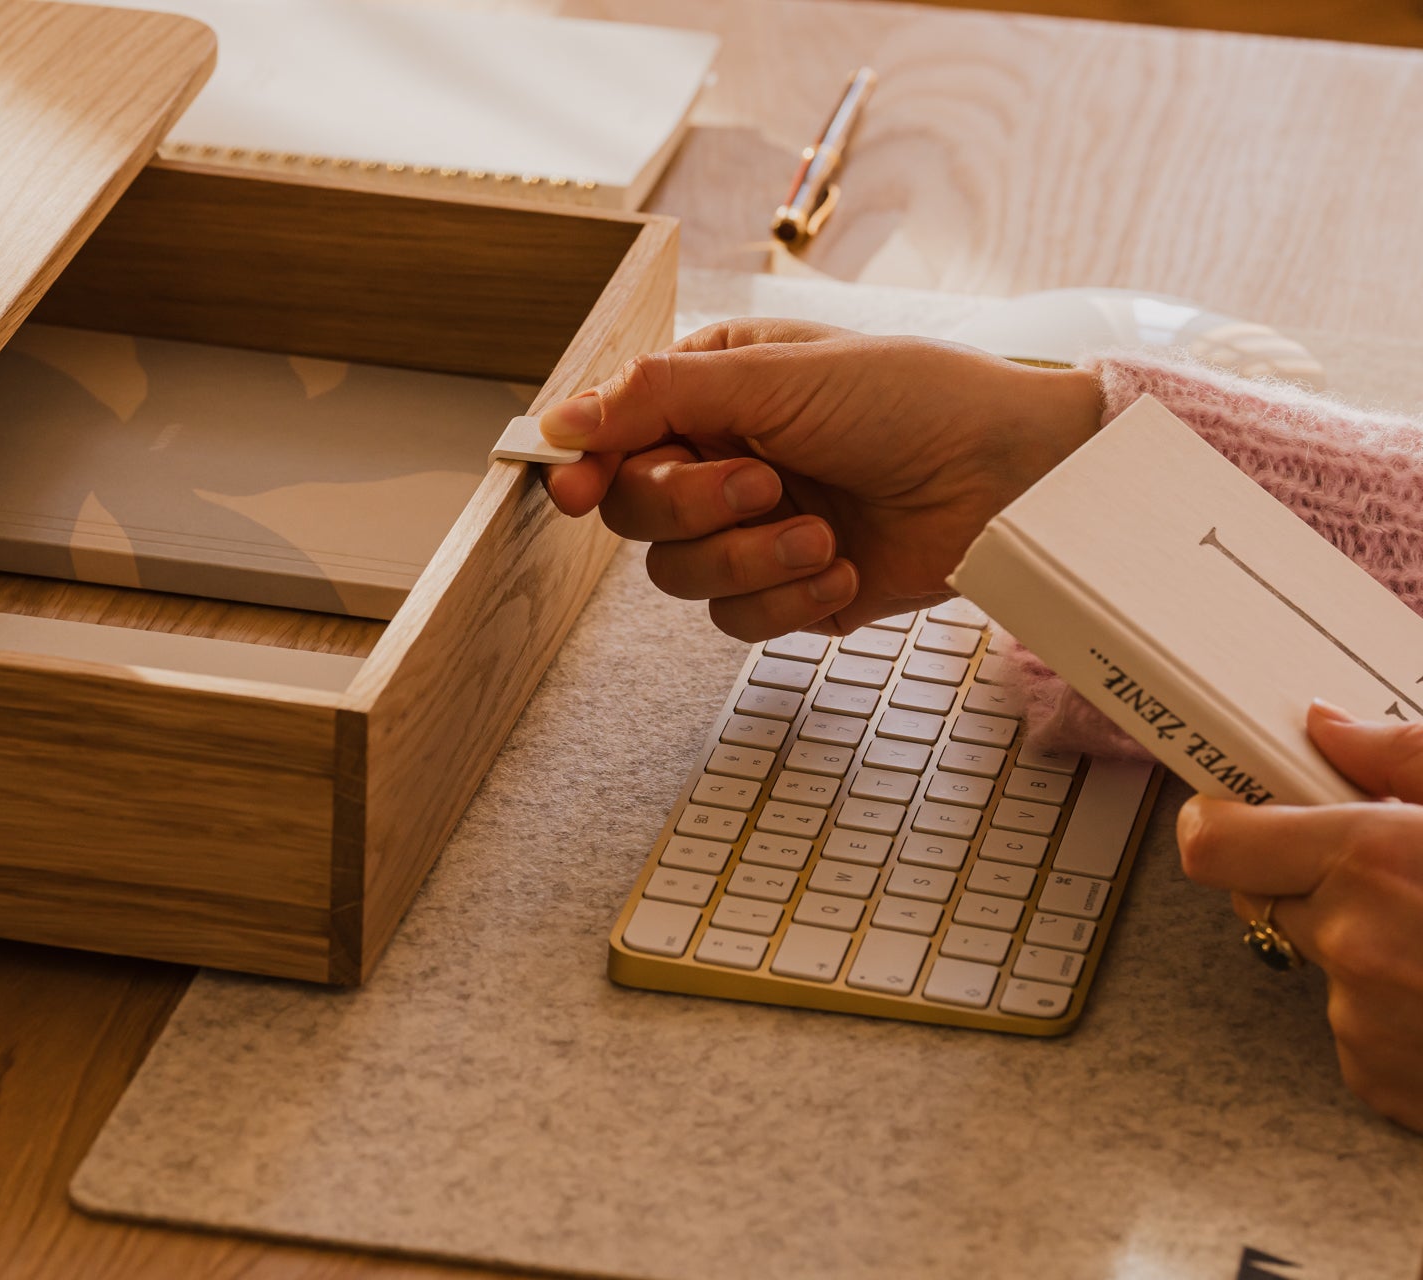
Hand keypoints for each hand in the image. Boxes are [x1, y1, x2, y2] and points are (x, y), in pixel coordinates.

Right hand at [538, 320, 1100, 637]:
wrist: (1009, 477)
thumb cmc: (911, 400)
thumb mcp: (777, 376)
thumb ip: (659, 395)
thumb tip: (562, 421)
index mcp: (710, 393)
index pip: (613, 437)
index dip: (586, 466)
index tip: (572, 488)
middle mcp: (720, 460)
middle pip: (634, 513)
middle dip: (697, 507)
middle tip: (765, 483)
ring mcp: (753, 530)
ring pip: (680, 576)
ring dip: (750, 559)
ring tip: (821, 533)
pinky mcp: (788, 590)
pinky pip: (736, 620)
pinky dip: (787, 600)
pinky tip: (841, 568)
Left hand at [1176, 701, 1422, 1130]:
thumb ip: (1406, 756)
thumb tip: (1329, 728)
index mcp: (1373, 859)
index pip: (1215, 844)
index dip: (1222, 822)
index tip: (1239, 811)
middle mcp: (1354, 944)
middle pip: (1266, 898)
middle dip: (1314, 880)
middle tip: (1401, 874)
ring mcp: (1368, 1025)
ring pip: (1326, 966)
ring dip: (1369, 949)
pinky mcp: (1387, 1086)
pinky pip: (1360, 1032)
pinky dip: (1400, 1014)